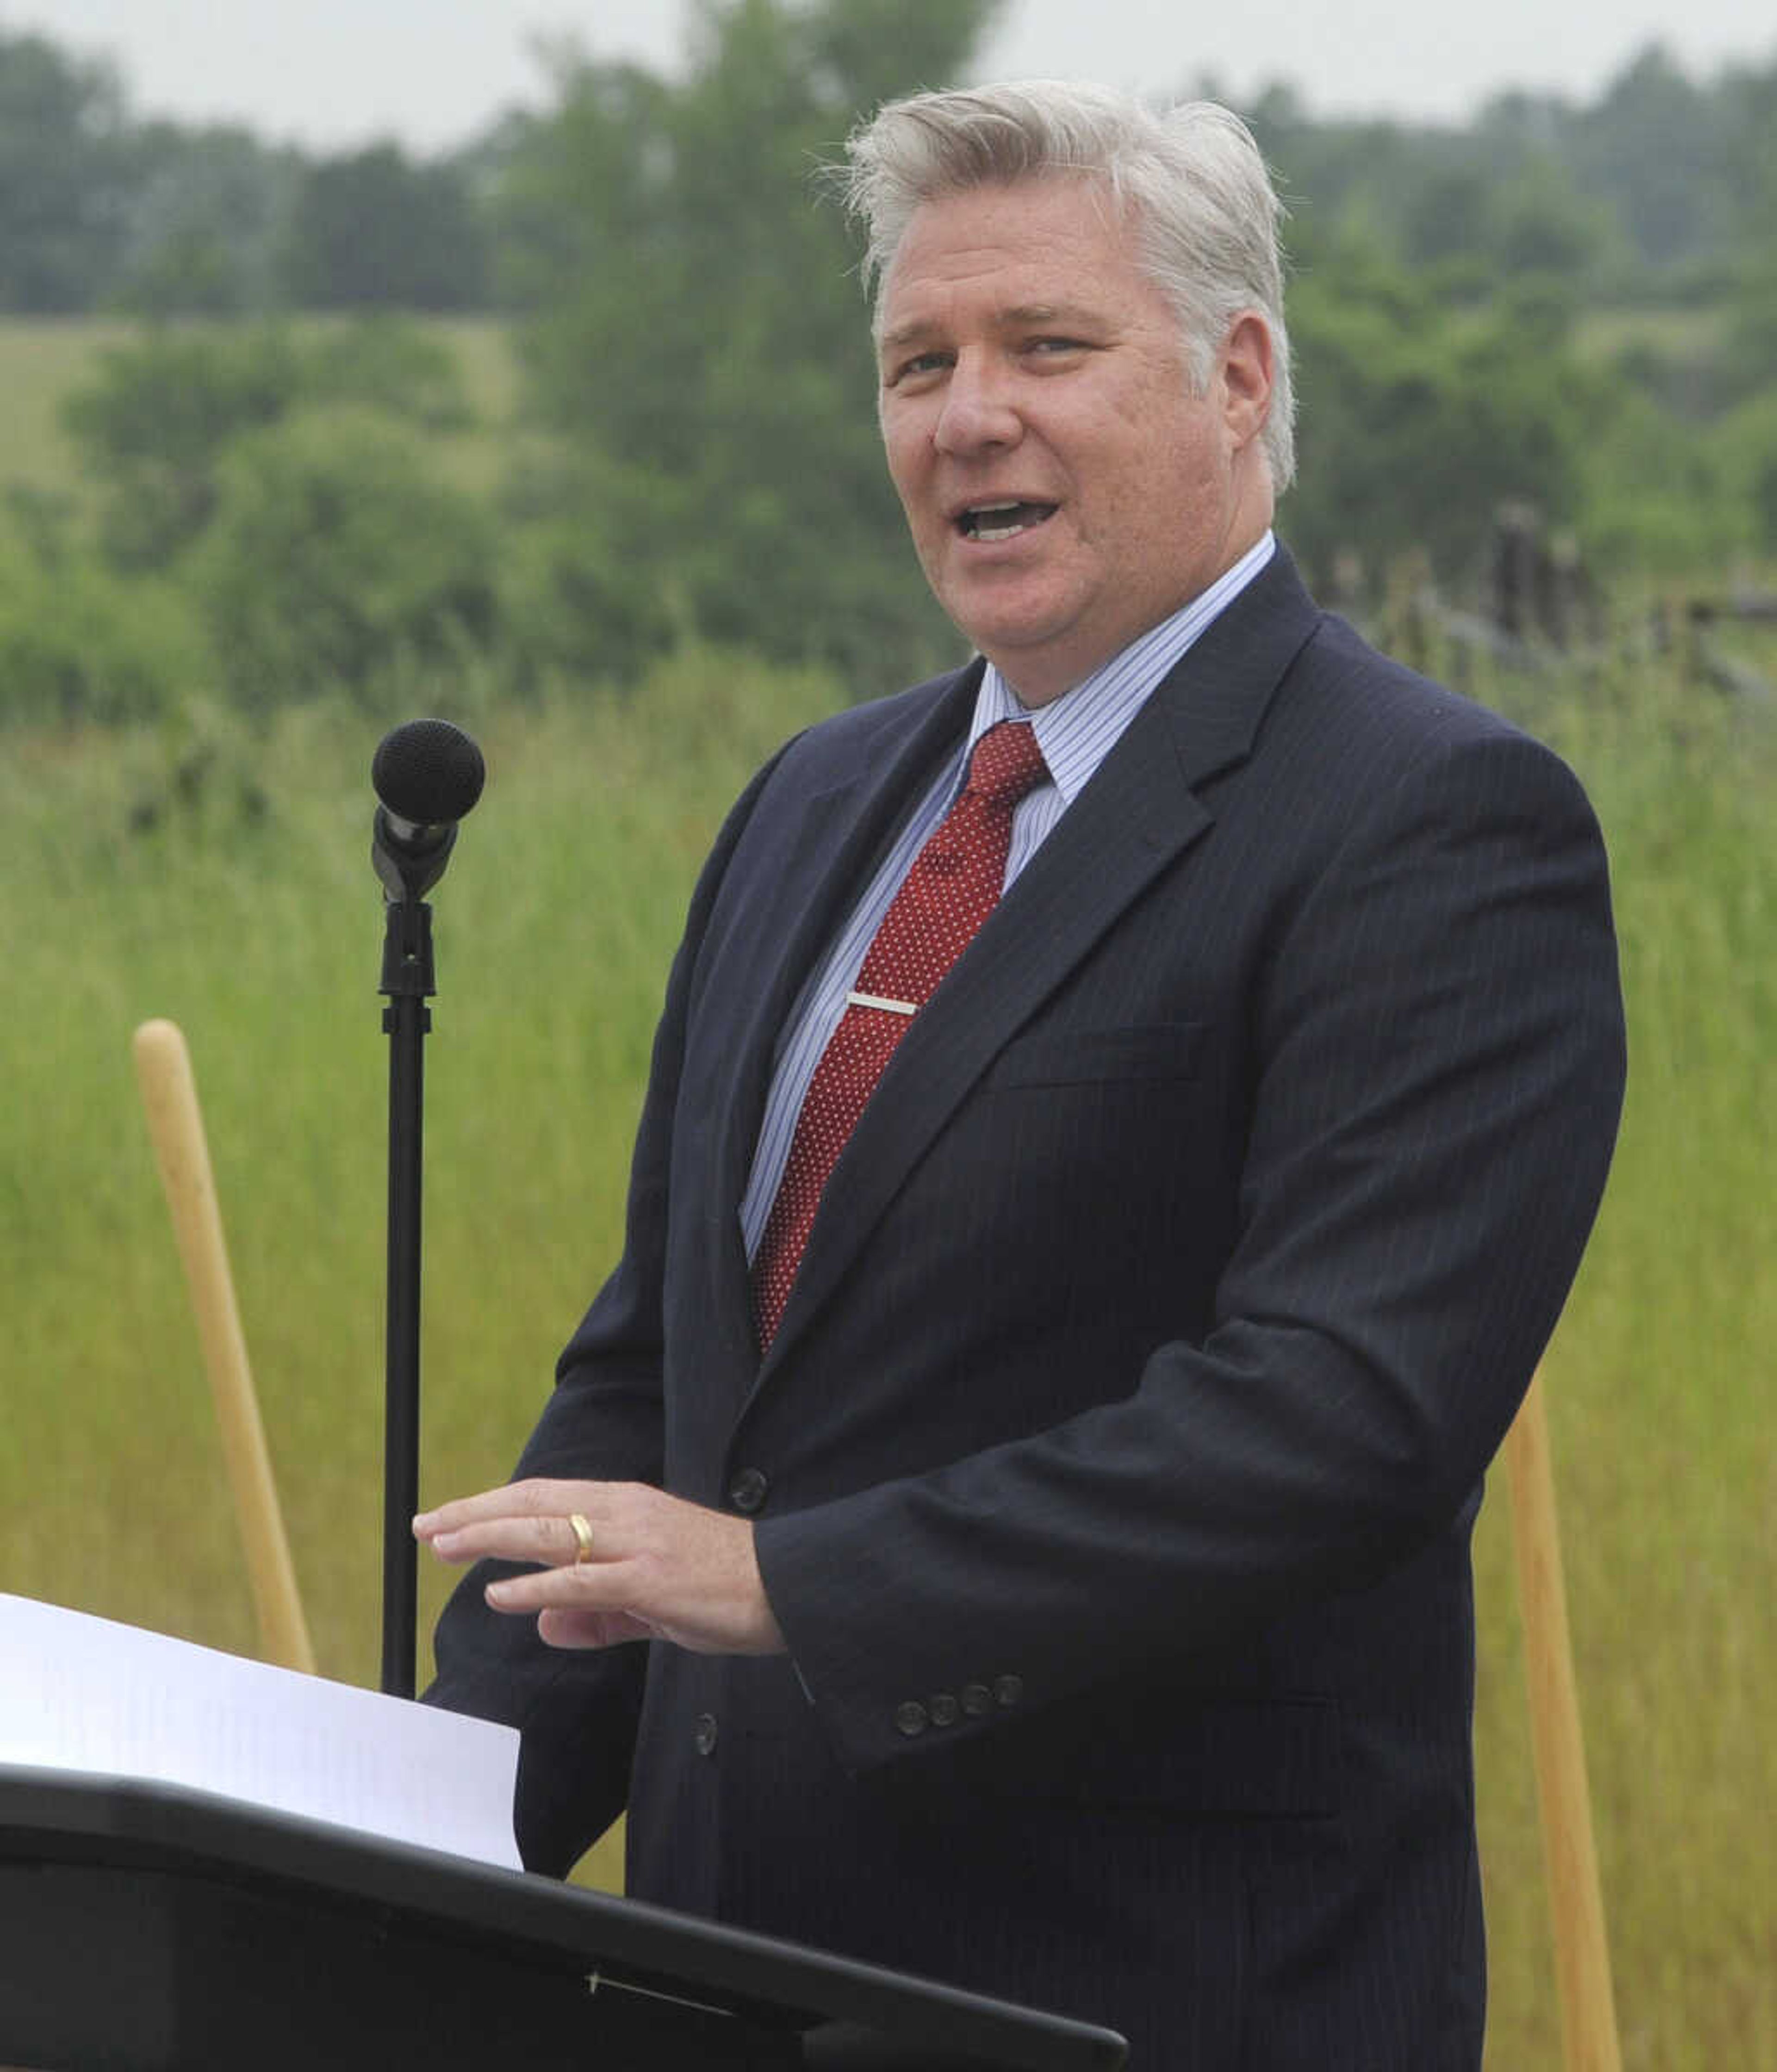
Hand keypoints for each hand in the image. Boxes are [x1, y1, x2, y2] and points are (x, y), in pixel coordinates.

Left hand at [413, 1479, 785, 1656]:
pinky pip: (583, 1581)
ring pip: (551, 1532)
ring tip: (445, 1546)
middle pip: (536, 1503)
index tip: (447, 1519)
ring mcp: (638, 1543)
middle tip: (425, 1526)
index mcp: (627, 1506)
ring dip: (491, 1538)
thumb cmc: (723, 1588)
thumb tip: (542, 1624)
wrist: (786, 1587)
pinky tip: (503, 1595)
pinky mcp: (651, 1580)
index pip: (544, 1496)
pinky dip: (538, 1586)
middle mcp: (626, 1513)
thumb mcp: (649, 1601)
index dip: (491, 1505)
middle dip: (474, 1514)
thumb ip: (596, 1614)